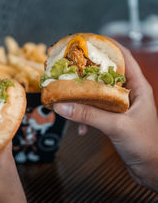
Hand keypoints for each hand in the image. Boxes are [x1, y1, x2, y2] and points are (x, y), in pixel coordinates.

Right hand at [54, 44, 157, 191]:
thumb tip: (64, 105)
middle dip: (88, 72)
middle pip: (106, 75)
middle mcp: (128, 94)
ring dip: (83, 96)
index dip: (109, 46)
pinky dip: (85, 116)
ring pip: (97, 93)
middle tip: (71, 68)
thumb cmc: (147, 146)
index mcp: (137, 87)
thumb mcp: (117, 127)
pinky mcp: (112, 119)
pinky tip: (79, 127)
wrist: (152, 171)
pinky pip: (95, 111)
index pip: (124, 58)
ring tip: (69, 96)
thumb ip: (89, 115)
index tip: (91, 41)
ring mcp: (119, 107)